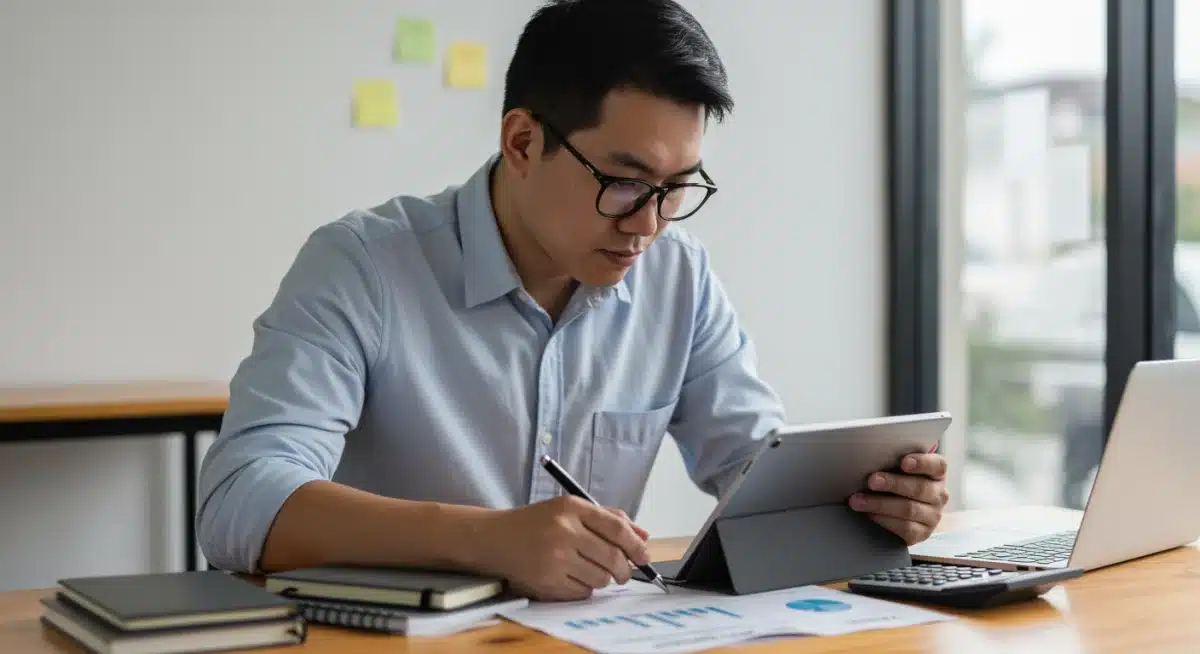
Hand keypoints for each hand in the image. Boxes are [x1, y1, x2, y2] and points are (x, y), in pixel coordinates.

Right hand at [475, 496, 650, 601]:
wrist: (495, 538)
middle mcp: (563, 531)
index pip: (616, 528)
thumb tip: (644, 536)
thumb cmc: (538, 523)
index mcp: (571, 508)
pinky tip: (570, 576)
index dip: (636, 545)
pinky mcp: (546, 581)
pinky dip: (584, 588)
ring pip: (600, 578)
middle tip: (623, 572)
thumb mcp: (569, 509)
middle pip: (613, 557)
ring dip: (602, 578)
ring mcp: (554, 558)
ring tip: (589, 569)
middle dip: (625, 569)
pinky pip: (582, 592)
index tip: (644, 555)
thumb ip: (608, 519)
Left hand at [849, 453, 949, 544]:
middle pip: (920, 488)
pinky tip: (869, 514)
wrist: (904, 515)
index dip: (922, 463)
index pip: (937, 465)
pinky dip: (884, 520)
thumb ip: (892, 463)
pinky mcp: (922, 534)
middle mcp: (939, 495)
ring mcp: (933, 516)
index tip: (904, 462)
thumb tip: (867, 458)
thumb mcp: (899, 470)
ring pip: (909, 509)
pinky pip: (905, 528)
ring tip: (858, 500)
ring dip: (880, 504)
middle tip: (872, 481)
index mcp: (936, 474)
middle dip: (893, 483)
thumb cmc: (898, 483)